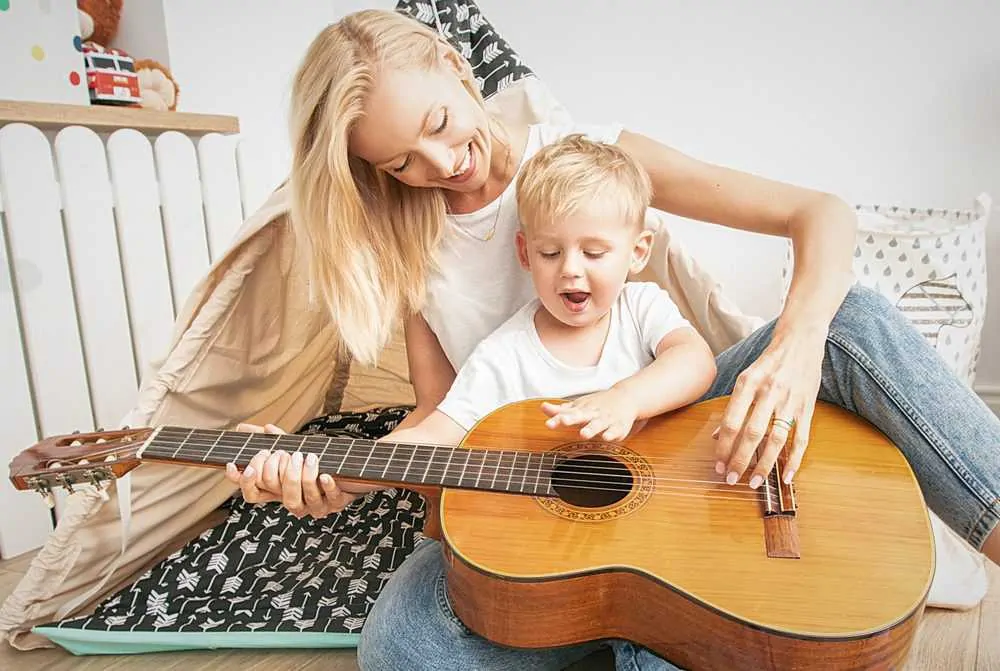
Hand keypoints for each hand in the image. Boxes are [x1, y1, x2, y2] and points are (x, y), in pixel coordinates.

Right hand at [224, 422, 364, 518]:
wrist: (354, 469)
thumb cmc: (318, 460)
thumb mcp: (293, 448)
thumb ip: (270, 439)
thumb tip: (243, 428)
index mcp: (280, 491)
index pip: (252, 494)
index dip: (243, 482)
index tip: (237, 464)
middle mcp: (293, 501)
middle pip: (274, 495)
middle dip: (277, 473)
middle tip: (288, 454)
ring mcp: (314, 505)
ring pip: (298, 501)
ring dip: (302, 478)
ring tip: (308, 457)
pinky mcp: (336, 503)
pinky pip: (329, 500)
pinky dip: (327, 487)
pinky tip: (326, 475)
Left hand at [540, 388, 638, 440]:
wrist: (626, 397)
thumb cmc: (597, 404)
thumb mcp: (578, 406)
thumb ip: (560, 410)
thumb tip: (542, 407)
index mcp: (581, 409)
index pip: (566, 414)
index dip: (556, 419)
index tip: (548, 423)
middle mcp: (592, 414)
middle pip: (580, 416)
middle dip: (570, 419)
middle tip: (562, 422)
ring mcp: (606, 420)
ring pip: (598, 425)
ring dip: (591, 429)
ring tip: (583, 434)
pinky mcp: (619, 427)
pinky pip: (615, 431)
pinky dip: (611, 434)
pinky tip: (606, 438)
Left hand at [714, 326, 825, 488]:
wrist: (800, 341)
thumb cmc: (768, 362)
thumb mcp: (745, 378)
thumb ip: (733, 406)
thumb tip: (717, 436)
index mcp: (748, 383)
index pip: (731, 422)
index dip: (723, 446)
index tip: (718, 465)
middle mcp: (769, 392)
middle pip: (751, 433)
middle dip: (740, 460)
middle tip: (730, 480)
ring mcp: (790, 401)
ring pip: (776, 439)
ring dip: (765, 465)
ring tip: (754, 483)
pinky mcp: (808, 407)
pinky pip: (801, 438)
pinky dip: (795, 459)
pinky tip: (787, 476)